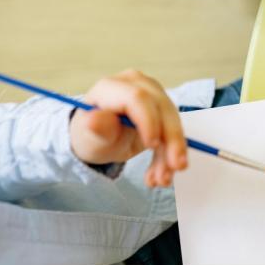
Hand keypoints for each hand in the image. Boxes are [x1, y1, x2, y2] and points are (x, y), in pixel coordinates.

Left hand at [70, 69, 186, 187]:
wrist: (99, 137)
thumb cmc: (91, 134)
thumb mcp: (89, 136)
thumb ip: (96, 128)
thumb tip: (94, 120)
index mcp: (112, 86)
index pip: (138, 98)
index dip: (149, 120)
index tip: (152, 145)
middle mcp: (137, 84)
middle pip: (162, 108)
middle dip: (171, 140)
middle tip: (176, 167)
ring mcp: (152, 94)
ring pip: (172, 121)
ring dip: (172, 153)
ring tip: (162, 180)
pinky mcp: (162, 108)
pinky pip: (172, 130)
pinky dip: (169, 154)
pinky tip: (160, 174)